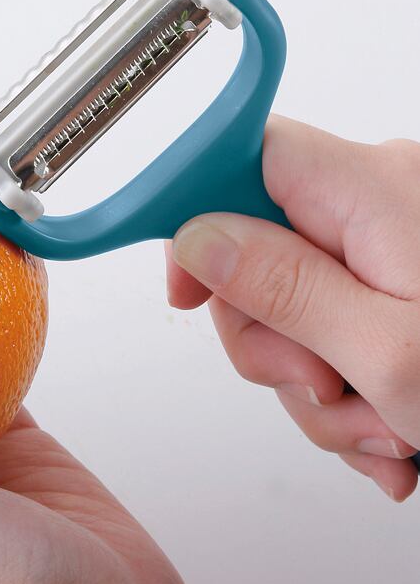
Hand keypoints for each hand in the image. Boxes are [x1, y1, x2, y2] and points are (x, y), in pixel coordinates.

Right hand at [165, 115, 419, 501]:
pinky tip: (389, 426)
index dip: (193, 212)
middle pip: (253, 249)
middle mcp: (381, 204)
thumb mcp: (392, 353)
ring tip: (380, 427)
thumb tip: (200, 242)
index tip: (185, 286)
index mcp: (376, 190)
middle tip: (319, 386)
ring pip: (286, 305)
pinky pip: (327, 328)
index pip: (243, 155)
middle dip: (270, 340)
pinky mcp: (397, 284)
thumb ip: (285, 289)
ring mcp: (390, 247)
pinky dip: (346, 389)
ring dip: (315, 384)